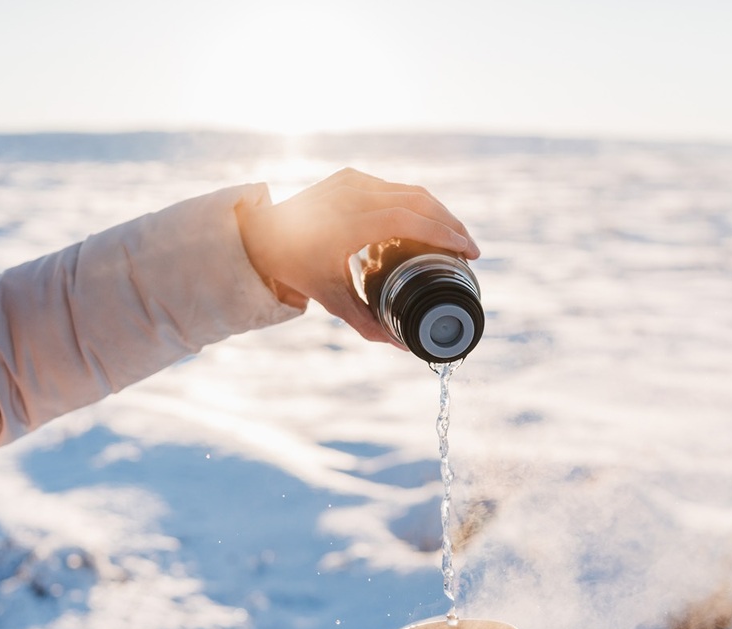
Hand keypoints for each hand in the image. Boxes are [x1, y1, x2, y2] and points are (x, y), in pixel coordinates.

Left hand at [236, 168, 480, 342]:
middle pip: (417, 201)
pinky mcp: (351, 177)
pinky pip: (393, 188)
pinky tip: (426, 225)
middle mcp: (351, 195)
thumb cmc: (294, 266)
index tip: (468, 250)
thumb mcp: (331, 298)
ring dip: (437, 212)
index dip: (443, 234)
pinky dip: (415, 205)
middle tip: (471, 249)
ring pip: (409, 191)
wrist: (261, 234)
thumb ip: (367, 323)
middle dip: (450, 224)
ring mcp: (351, 182)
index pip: (408, 220)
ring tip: (455, 238)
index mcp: (346, 222)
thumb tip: (403, 346)